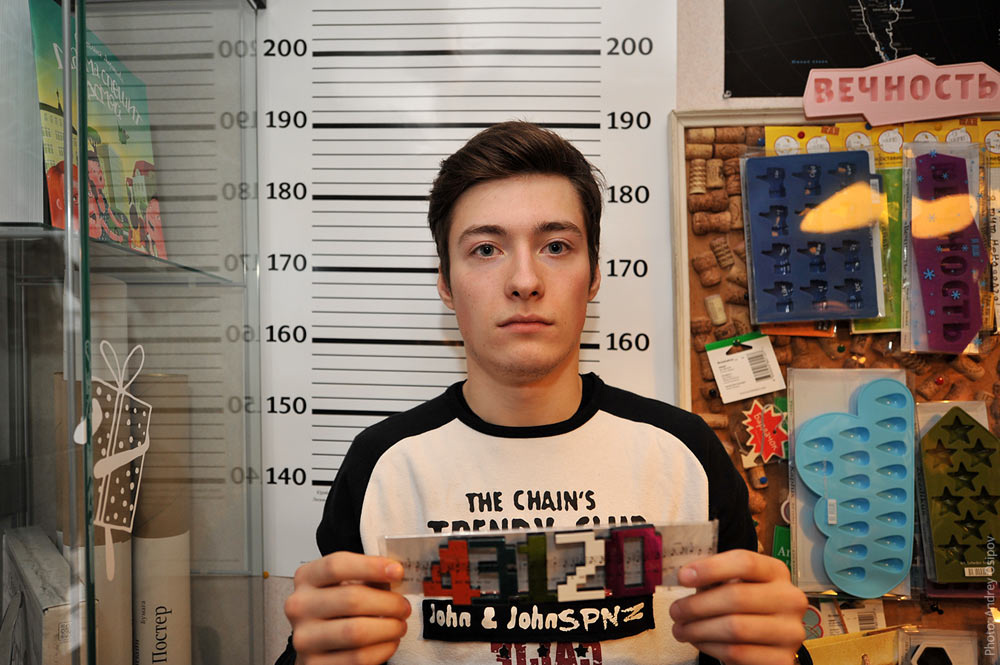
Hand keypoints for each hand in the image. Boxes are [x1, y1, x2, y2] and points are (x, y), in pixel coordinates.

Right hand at [285, 551, 410, 663]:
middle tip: (403, 607)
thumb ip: (366, 576)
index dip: (371, 566)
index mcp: (306, 578)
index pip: (337, 565)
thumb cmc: (335, 609)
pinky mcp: (315, 664)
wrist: (316, 643)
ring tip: (398, 626)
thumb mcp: (344, 584)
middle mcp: (299, 606)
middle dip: (388, 603)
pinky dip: (382, 649)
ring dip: (388, 628)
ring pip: (356, 632)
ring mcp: (304, 637)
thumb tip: (394, 573)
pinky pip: (358, 658)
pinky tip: (388, 642)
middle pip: (352, 598)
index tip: (397, 571)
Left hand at [669, 549, 807, 664]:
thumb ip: (715, 578)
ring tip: (680, 629)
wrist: (769, 642)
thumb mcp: (736, 584)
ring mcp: (790, 632)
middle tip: (675, 611)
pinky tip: (698, 641)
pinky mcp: (782, 659)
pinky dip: (710, 647)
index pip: (745, 562)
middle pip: (737, 597)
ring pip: (735, 628)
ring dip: (698, 629)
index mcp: (777, 572)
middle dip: (697, 605)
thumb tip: (686, 575)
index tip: (683, 577)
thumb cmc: (746, 608)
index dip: (710, 568)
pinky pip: (737, 653)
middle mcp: (790, 599)